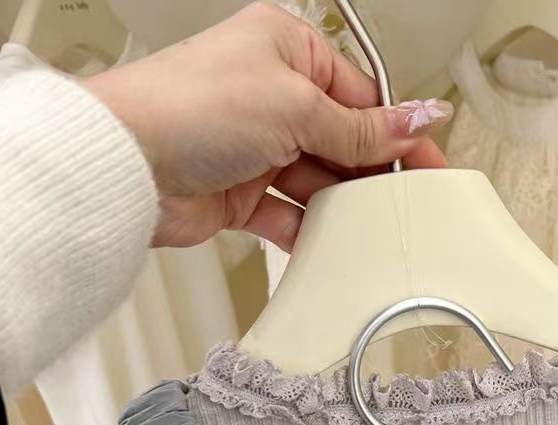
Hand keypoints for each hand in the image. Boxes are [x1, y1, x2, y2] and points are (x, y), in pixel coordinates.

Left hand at [82, 2, 451, 250]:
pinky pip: (290, 215)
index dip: (397, 132)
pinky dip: (309, 231)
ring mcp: (256, 145)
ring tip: (369, 224)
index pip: (361, 95)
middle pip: (344, 140)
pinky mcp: (241, 191)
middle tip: (406, 202)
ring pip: (319, 181)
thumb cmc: (190, 107)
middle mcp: (271, 93)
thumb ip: (362, 127)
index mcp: (287, 49)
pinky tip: (330, 243)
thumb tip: (418, 118)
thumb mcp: (297, 107)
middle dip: (370, 172)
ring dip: (341, 205)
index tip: (429, 164)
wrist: (127, 163)